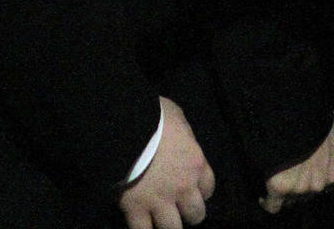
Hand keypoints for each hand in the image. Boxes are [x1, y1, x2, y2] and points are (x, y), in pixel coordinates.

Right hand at [120, 97, 214, 228]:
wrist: (125, 126)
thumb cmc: (154, 116)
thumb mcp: (177, 119)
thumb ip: (184, 137)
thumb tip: (181, 142)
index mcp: (195, 164)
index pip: (208, 188)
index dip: (200, 190)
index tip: (192, 188)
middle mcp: (183, 187)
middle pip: (196, 214)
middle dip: (188, 212)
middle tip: (178, 207)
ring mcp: (160, 201)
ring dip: (168, 224)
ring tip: (160, 219)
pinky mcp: (136, 210)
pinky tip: (142, 224)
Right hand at [260, 115, 333, 213]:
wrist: (295, 117)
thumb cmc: (313, 119)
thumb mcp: (330, 123)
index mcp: (331, 174)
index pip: (320, 186)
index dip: (311, 177)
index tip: (302, 169)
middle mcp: (317, 186)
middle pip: (304, 194)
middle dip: (297, 184)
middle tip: (287, 170)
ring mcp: (299, 189)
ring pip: (288, 198)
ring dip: (282, 189)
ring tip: (275, 174)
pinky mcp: (280, 189)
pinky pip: (273, 205)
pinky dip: (266, 201)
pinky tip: (262, 196)